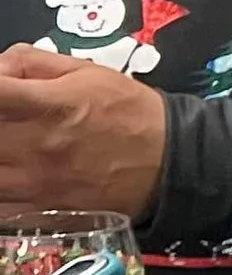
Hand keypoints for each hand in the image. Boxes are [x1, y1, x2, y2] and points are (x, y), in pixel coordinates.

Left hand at [0, 46, 168, 223]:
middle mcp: (37, 147)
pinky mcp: (43, 211)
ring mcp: (37, 184)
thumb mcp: (86, 71)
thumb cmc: (128, 111)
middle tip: (9, 118)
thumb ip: (31, 62)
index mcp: (48, 106)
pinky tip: (12, 174)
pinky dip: (1, 189)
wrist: (171, 161)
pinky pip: (0, 206)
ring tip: (11, 146)